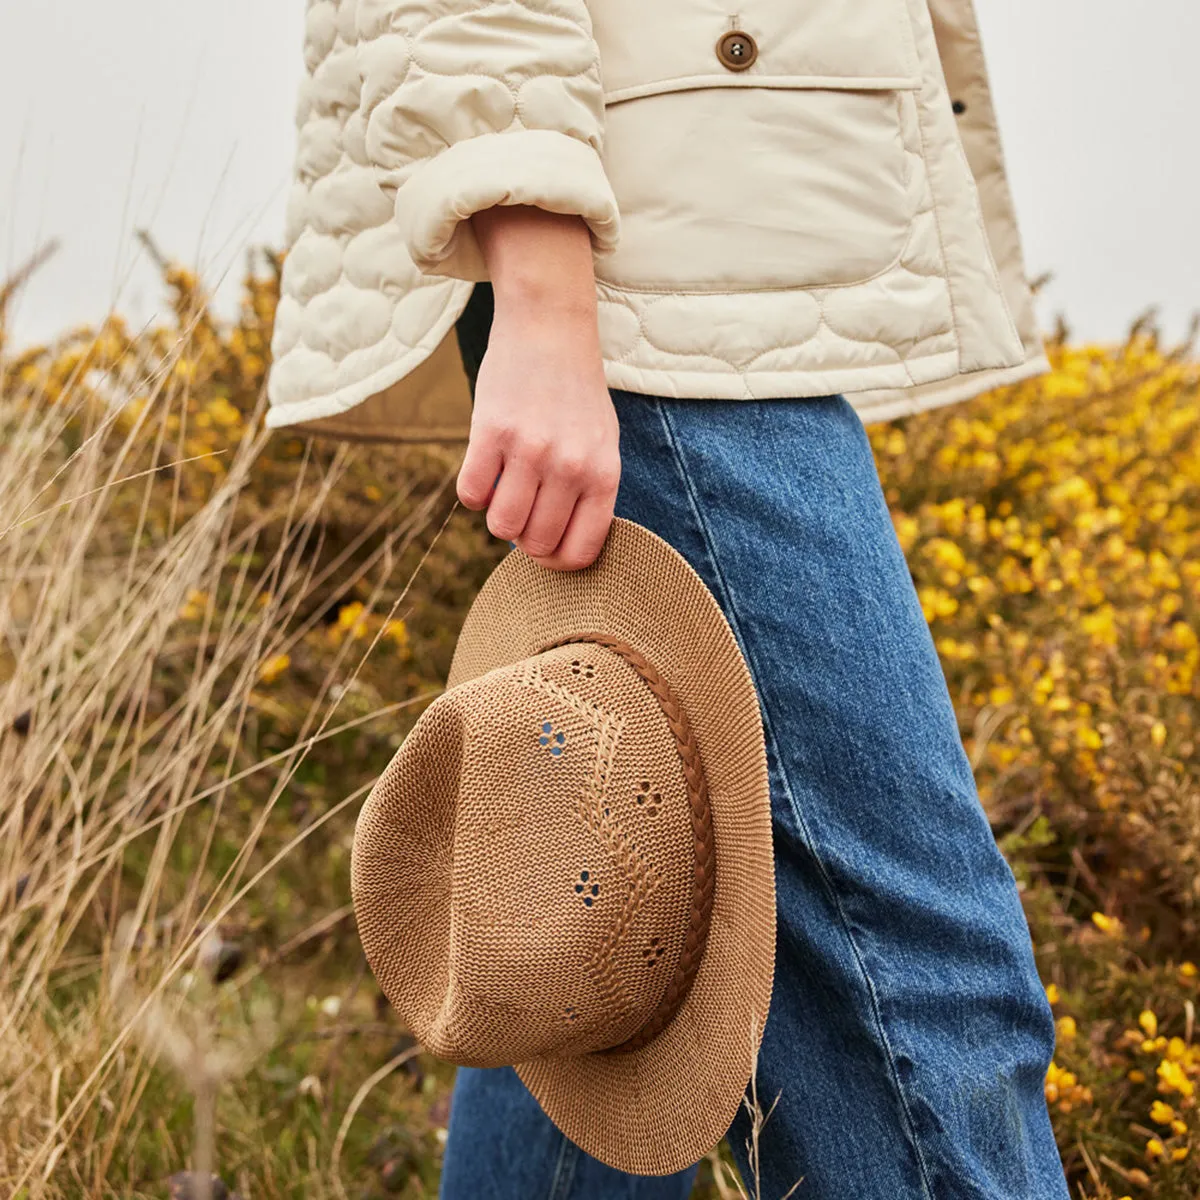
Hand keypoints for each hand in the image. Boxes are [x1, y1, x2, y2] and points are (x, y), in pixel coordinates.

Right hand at [456, 206, 620, 570]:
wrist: (550, 327)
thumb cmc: (576, 392)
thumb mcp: (601, 443)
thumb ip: (587, 494)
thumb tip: (556, 549)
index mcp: (603, 474)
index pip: (580, 553)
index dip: (557, 561)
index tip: (545, 546)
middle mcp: (570, 466)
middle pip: (537, 545)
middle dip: (524, 539)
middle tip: (522, 509)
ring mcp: (530, 450)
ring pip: (502, 526)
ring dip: (498, 517)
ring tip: (505, 489)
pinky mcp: (491, 431)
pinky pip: (471, 494)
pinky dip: (473, 492)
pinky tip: (485, 469)